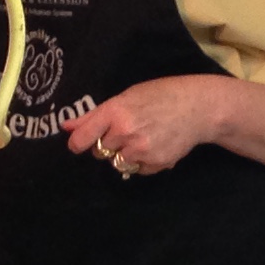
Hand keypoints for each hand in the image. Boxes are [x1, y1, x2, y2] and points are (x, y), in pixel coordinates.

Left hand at [63, 76, 226, 177]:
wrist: (199, 108)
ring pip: (116, 163)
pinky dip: (141, 161)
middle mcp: (126, 133)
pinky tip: (154, 145)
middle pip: (99, 151)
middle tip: (125, 130)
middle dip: (107, 144)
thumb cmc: (161, 95)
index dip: (77, 143)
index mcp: (115, 111)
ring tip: (141, 138)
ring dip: (123, 154)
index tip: (79, 144)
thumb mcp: (126, 97)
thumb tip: (65, 128)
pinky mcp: (155, 164)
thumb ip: (94, 116)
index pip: (82, 138)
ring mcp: (141, 150)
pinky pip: (136, 170)